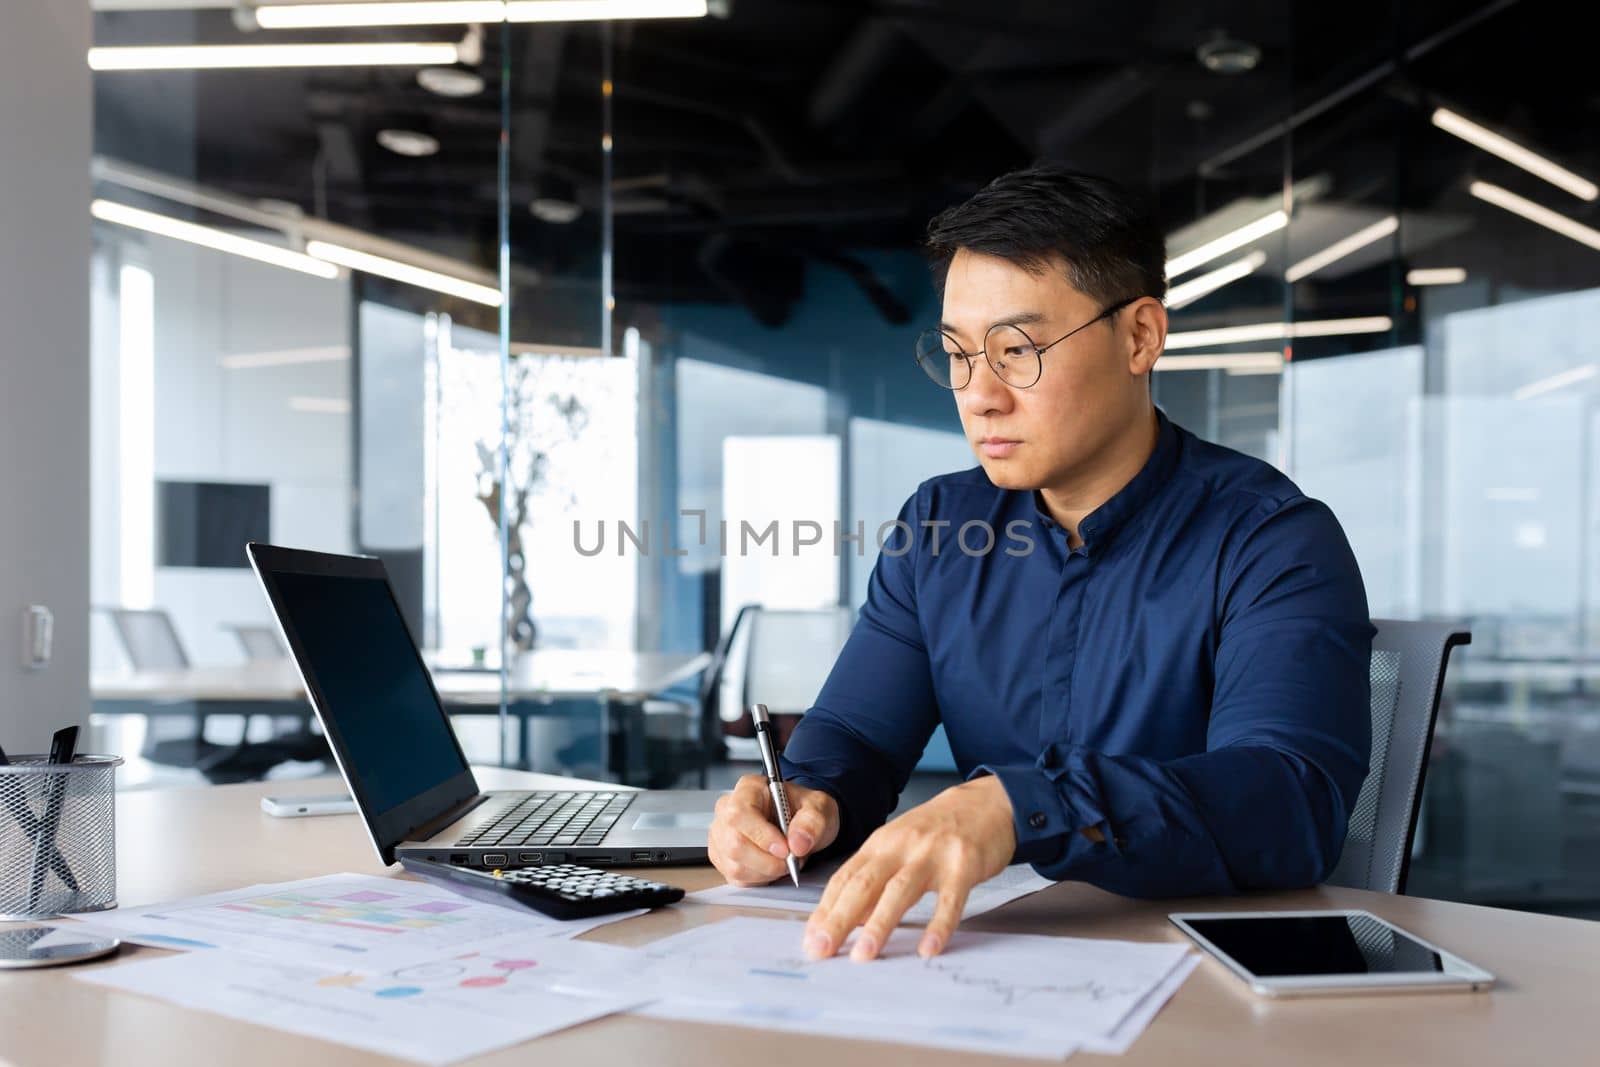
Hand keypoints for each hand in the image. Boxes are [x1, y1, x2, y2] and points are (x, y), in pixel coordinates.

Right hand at [709, 773, 839, 886]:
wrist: (801, 824)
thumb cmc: (804, 810)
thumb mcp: (820, 808)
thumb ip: (813, 821)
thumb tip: (797, 843)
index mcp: (749, 788)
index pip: (740, 813)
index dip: (762, 835)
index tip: (785, 849)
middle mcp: (727, 809)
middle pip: (735, 843)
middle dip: (768, 860)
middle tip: (791, 859)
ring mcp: (721, 835)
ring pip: (735, 865)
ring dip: (767, 871)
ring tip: (784, 859)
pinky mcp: (722, 857)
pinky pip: (737, 877)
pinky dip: (760, 878)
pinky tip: (771, 865)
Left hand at [803, 775, 1014, 961]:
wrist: (986, 802)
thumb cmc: (938, 829)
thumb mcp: (900, 845)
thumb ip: (875, 879)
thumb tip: (849, 921)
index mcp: (880, 843)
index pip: (845, 878)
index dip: (826, 910)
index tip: (811, 940)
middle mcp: (902, 847)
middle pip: (864, 885)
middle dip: (839, 919)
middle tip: (823, 949)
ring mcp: (933, 855)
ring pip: (900, 890)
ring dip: (879, 924)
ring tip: (864, 954)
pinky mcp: (964, 865)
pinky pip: (950, 899)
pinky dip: (938, 924)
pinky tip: (928, 947)